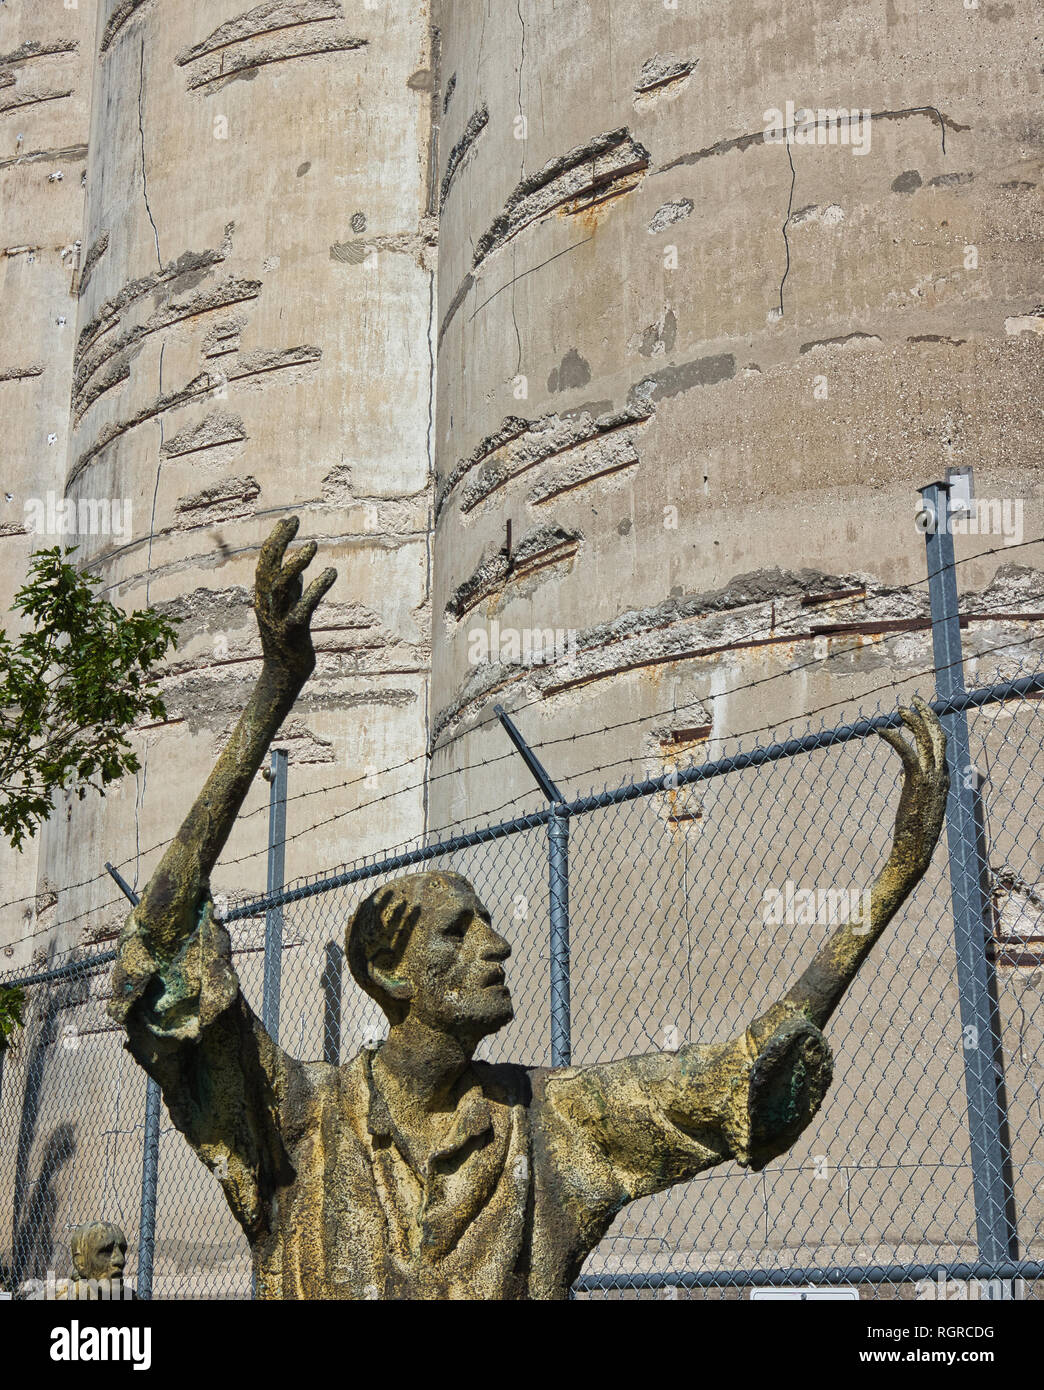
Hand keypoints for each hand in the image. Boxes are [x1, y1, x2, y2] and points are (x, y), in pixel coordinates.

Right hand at [253, 517, 335, 679]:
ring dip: (296, 563)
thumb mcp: (287, 610)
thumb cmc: (287, 642)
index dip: (276, 539)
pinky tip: (331, 573)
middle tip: (295, 520)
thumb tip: (299, 568)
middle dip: (279, 541)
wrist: (283, 677)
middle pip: (267, 567)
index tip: (290, 519)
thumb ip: (292, 590)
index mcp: (264, 597)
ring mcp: (277, 619)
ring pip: (281, 585)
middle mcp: (266, 605)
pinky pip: (304, 607)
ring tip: (313, 546)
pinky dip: (317, 588)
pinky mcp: (292, 632)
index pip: (266, 561)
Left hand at [878, 696, 948, 880]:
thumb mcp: (916, 801)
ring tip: (900, 709)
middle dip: (927, 715)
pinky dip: (895, 738)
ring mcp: (932, 779)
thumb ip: (912, 783)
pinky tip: (882, 731)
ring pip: (927, 740)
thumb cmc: (913, 830)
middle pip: (939, 736)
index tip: (916, 715)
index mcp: (943, 779)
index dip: (928, 727)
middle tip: (913, 700)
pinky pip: (908, 753)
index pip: (939, 746)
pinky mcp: (918, 782)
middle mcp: (942, 776)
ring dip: (914, 720)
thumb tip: (903, 772)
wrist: (914, 850)